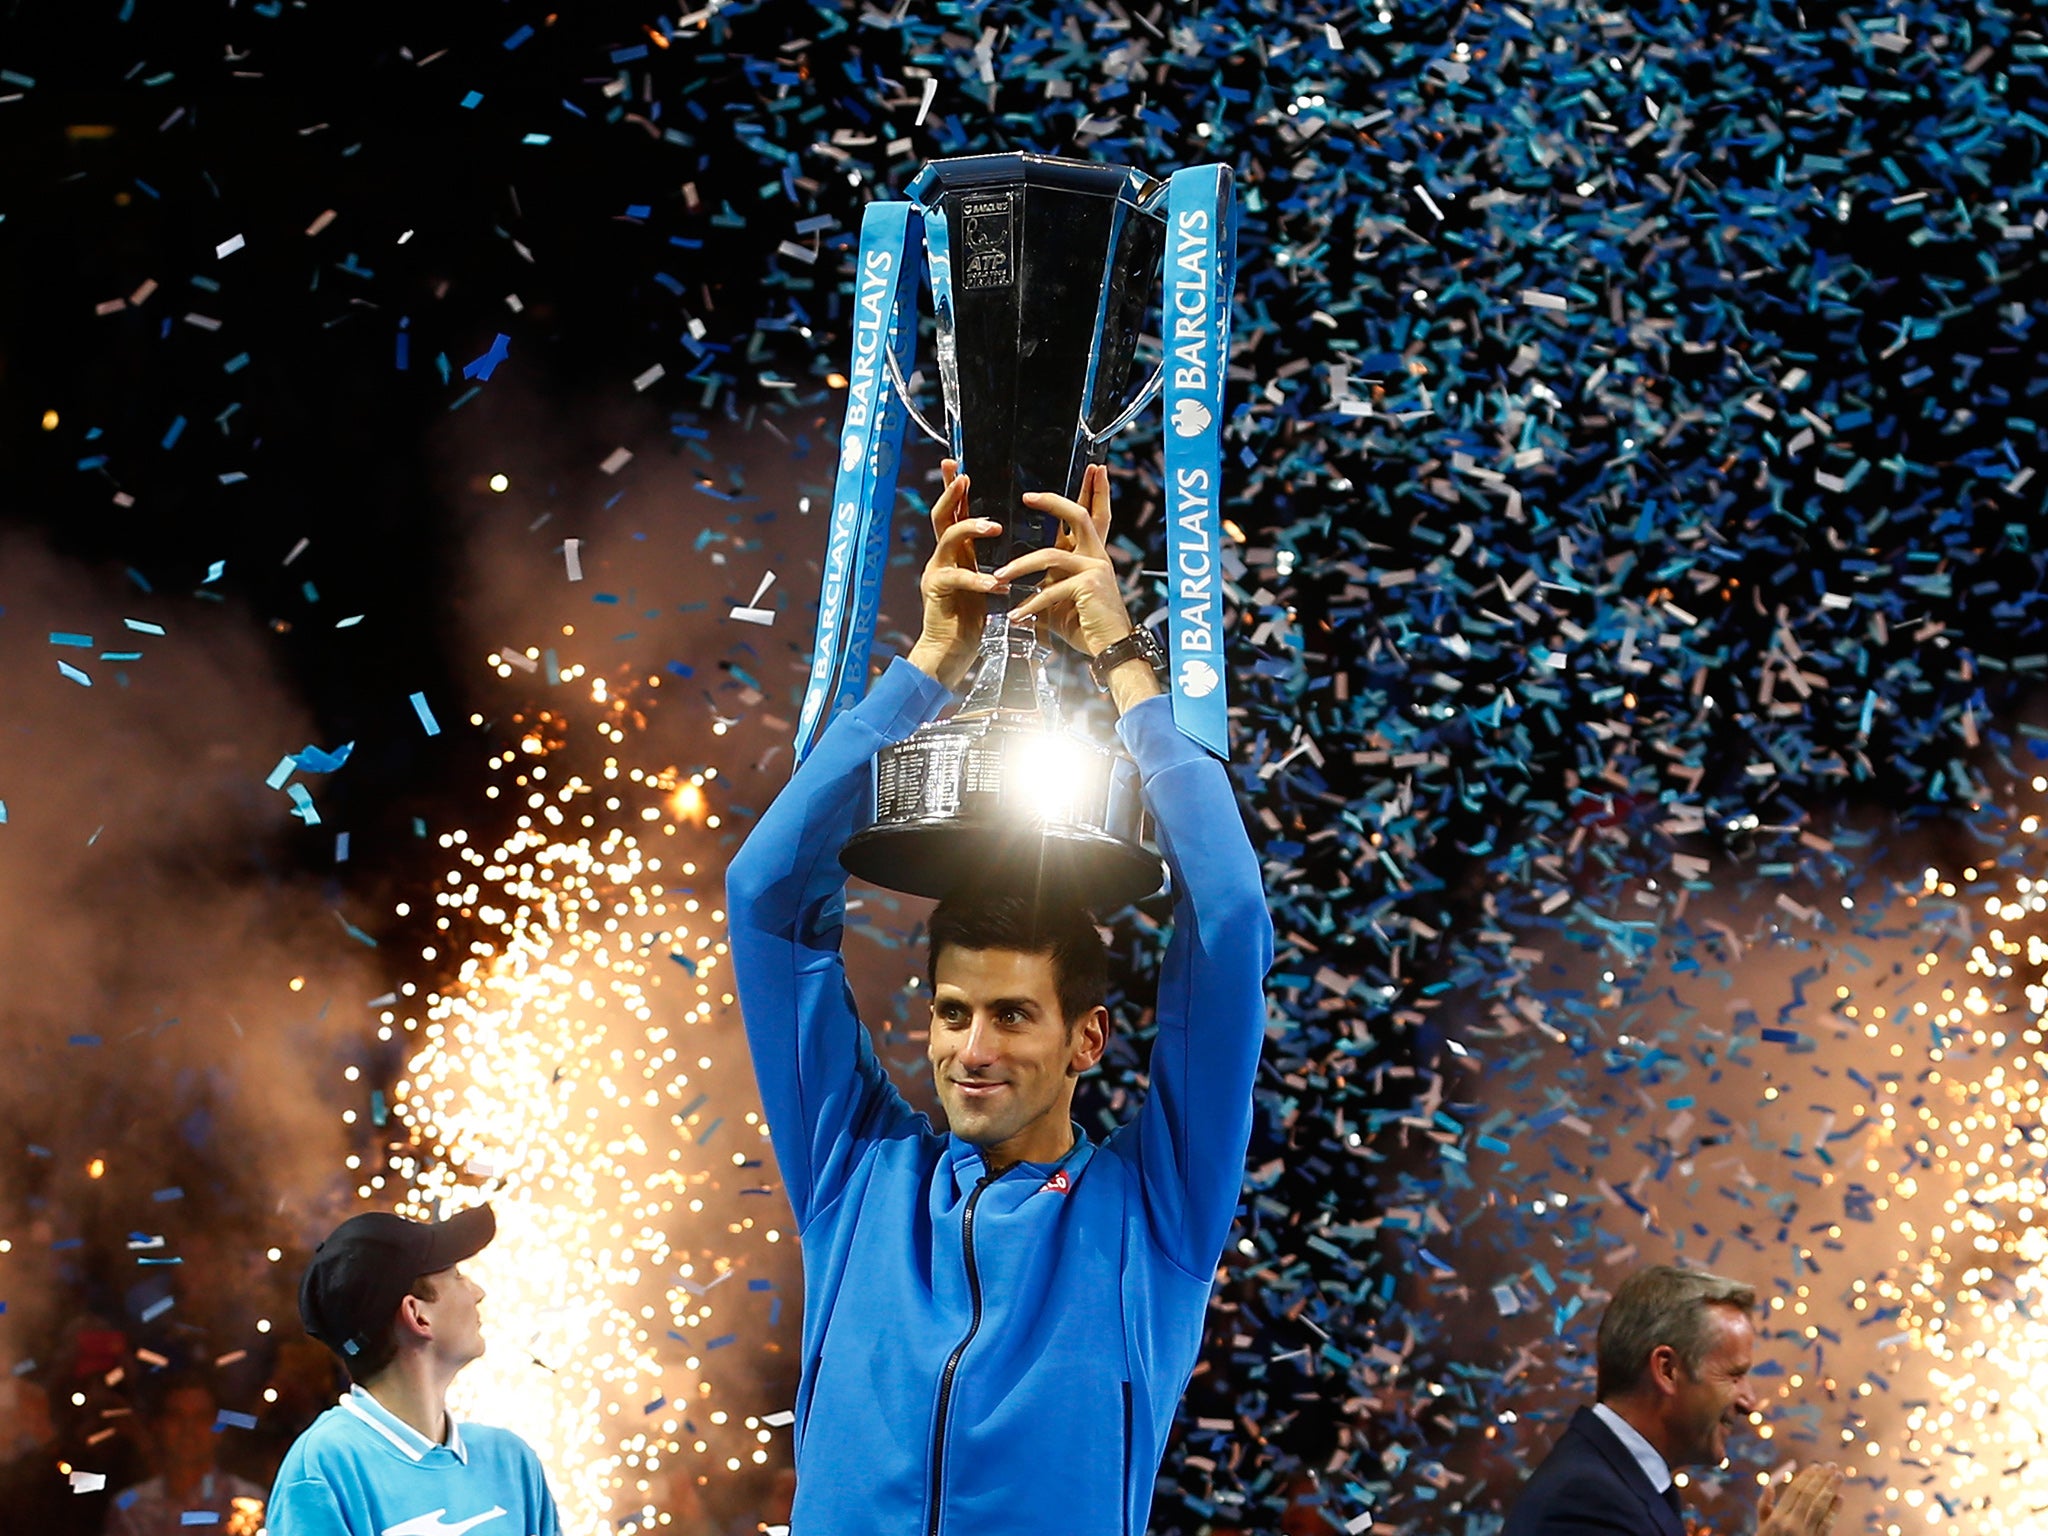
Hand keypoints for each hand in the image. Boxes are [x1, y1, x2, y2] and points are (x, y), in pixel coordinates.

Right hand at [906, 459, 1005, 689]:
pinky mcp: (938, 593)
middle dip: (952, 493)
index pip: (954, 512)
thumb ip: (986, 561)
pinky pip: (956, 578)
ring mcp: (937, 573)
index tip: (957, 464)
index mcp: (955, 553)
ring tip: (995, 526)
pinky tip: (998, 584)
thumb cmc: (969, 621)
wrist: (950, 653)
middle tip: (965, 476)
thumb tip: (1006, 539)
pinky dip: (979, 579)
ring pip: (948, 538)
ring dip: (972, 528)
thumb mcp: (983, 582)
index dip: (954, 488)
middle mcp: (942, 557)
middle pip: (942, 516)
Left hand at [996, 464, 1133, 656]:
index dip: (1093, 491)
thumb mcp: (1061, 597)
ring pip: (1050, 555)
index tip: (1091, 469)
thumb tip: (1018, 579)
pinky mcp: (1089, 587)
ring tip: (998, 576)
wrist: (1109, 649)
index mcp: (1092, 555)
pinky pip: (1051, 589)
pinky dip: (1030, 604)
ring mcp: (1095, 569)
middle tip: (1029, 496)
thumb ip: (1046, 581)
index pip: (1094, 516)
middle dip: (1054, 502)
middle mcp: (1097, 556)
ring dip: (1020, 566)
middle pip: (1078, 516)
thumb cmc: (1085, 624)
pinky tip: (1016, 615)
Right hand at [1756, 1463, 1843, 1535]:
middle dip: (1821, 1479)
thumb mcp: (1761, 1529)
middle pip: (1809, 1496)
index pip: (1794, 1492)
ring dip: (1830, 1489)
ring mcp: (1805, 1534)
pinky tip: (1840, 1498)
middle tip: (1832, 1466)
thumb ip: (1764, 1508)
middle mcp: (1791, 1524)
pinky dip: (1835, 1510)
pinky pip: (1827, 1524)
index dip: (1807, 1477)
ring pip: (1820, 1507)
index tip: (1816, 1466)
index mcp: (1777, 1518)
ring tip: (1838, 1476)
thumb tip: (1769, 1486)